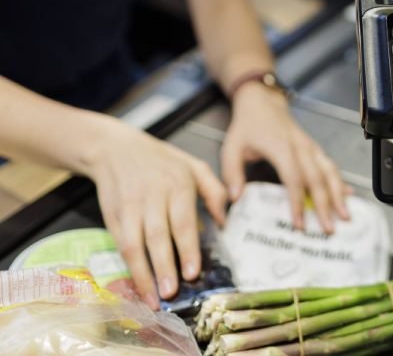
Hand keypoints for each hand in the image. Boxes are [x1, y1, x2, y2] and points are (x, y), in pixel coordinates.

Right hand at [85, 117, 226, 308]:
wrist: (114, 149)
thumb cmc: (161, 160)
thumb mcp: (194, 166)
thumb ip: (214, 191)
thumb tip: (225, 220)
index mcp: (177, 184)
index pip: (183, 221)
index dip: (187, 248)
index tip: (193, 272)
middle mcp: (152, 197)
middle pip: (157, 236)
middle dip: (164, 267)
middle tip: (171, 293)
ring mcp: (129, 208)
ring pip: (134, 245)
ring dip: (143, 274)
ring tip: (153, 298)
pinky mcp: (112, 217)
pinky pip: (119, 245)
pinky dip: (128, 267)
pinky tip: (136, 284)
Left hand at [221, 84, 349, 233]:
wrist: (262, 103)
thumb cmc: (247, 126)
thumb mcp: (231, 147)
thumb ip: (232, 173)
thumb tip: (235, 198)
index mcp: (281, 147)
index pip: (293, 178)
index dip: (298, 202)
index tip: (299, 224)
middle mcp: (300, 147)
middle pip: (317, 178)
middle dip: (325, 205)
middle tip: (329, 229)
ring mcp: (310, 147)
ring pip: (329, 171)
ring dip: (338, 195)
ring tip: (345, 216)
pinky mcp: (314, 148)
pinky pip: (330, 166)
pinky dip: (339, 182)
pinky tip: (348, 196)